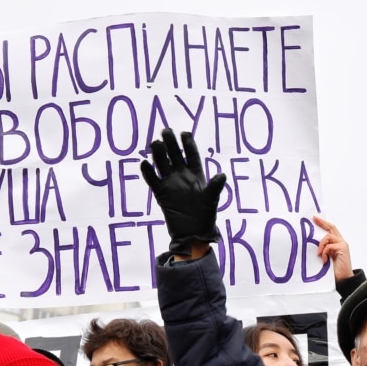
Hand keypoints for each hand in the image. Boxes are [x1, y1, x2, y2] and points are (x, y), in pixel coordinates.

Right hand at [140, 128, 226, 257]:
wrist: (193, 234)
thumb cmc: (205, 217)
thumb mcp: (211, 201)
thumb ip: (215, 187)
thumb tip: (222, 175)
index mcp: (196, 175)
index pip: (192, 155)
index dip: (188, 144)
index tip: (184, 133)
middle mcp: (182, 177)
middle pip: (175, 156)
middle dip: (171, 144)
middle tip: (166, 131)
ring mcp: (170, 184)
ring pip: (162, 164)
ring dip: (158, 154)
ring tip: (155, 143)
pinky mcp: (161, 194)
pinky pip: (153, 180)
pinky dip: (148, 172)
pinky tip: (143, 163)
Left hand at [314, 215, 353, 282]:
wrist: (344, 279)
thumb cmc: (335, 270)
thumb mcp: (327, 257)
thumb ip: (324, 250)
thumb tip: (313, 245)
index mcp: (337, 243)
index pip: (331, 230)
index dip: (323, 223)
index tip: (314, 218)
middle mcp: (341, 242)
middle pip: (332, 228)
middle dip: (322, 222)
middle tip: (314, 219)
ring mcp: (343, 245)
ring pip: (328, 236)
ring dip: (321, 245)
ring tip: (319, 254)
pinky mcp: (343, 248)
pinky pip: (329, 246)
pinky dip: (324, 252)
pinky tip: (324, 260)